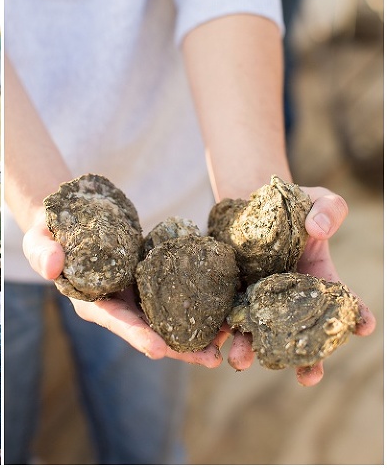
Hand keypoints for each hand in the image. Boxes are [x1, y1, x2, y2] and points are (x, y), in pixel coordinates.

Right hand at [22, 211, 223, 367]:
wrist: (64, 221)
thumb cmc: (49, 230)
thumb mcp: (39, 238)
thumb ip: (43, 252)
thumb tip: (53, 266)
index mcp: (88, 300)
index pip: (113, 320)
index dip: (135, 333)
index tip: (158, 348)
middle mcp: (114, 303)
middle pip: (148, 329)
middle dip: (178, 346)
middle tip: (210, 358)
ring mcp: (133, 294)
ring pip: (167, 318)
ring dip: (196, 331)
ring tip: (228, 342)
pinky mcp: (148, 279)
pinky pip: (175, 294)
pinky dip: (198, 302)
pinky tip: (224, 308)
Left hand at [226, 186, 375, 384]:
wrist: (244, 203)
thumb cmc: (290, 204)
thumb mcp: (316, 199)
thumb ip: (329, 210)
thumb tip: (320, 228)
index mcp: (318, 279)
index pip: (343, 303)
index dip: (356, 316)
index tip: (364, 326)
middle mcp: (288, 297)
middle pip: (299, 334)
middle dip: (307, 360)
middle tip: (309, 377)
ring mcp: (256, 297)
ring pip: (256, 332)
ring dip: (250, 350)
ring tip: (242, 362)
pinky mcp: (227, 293)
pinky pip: (222, 316)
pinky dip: (217, 333)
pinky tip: (212, 345)